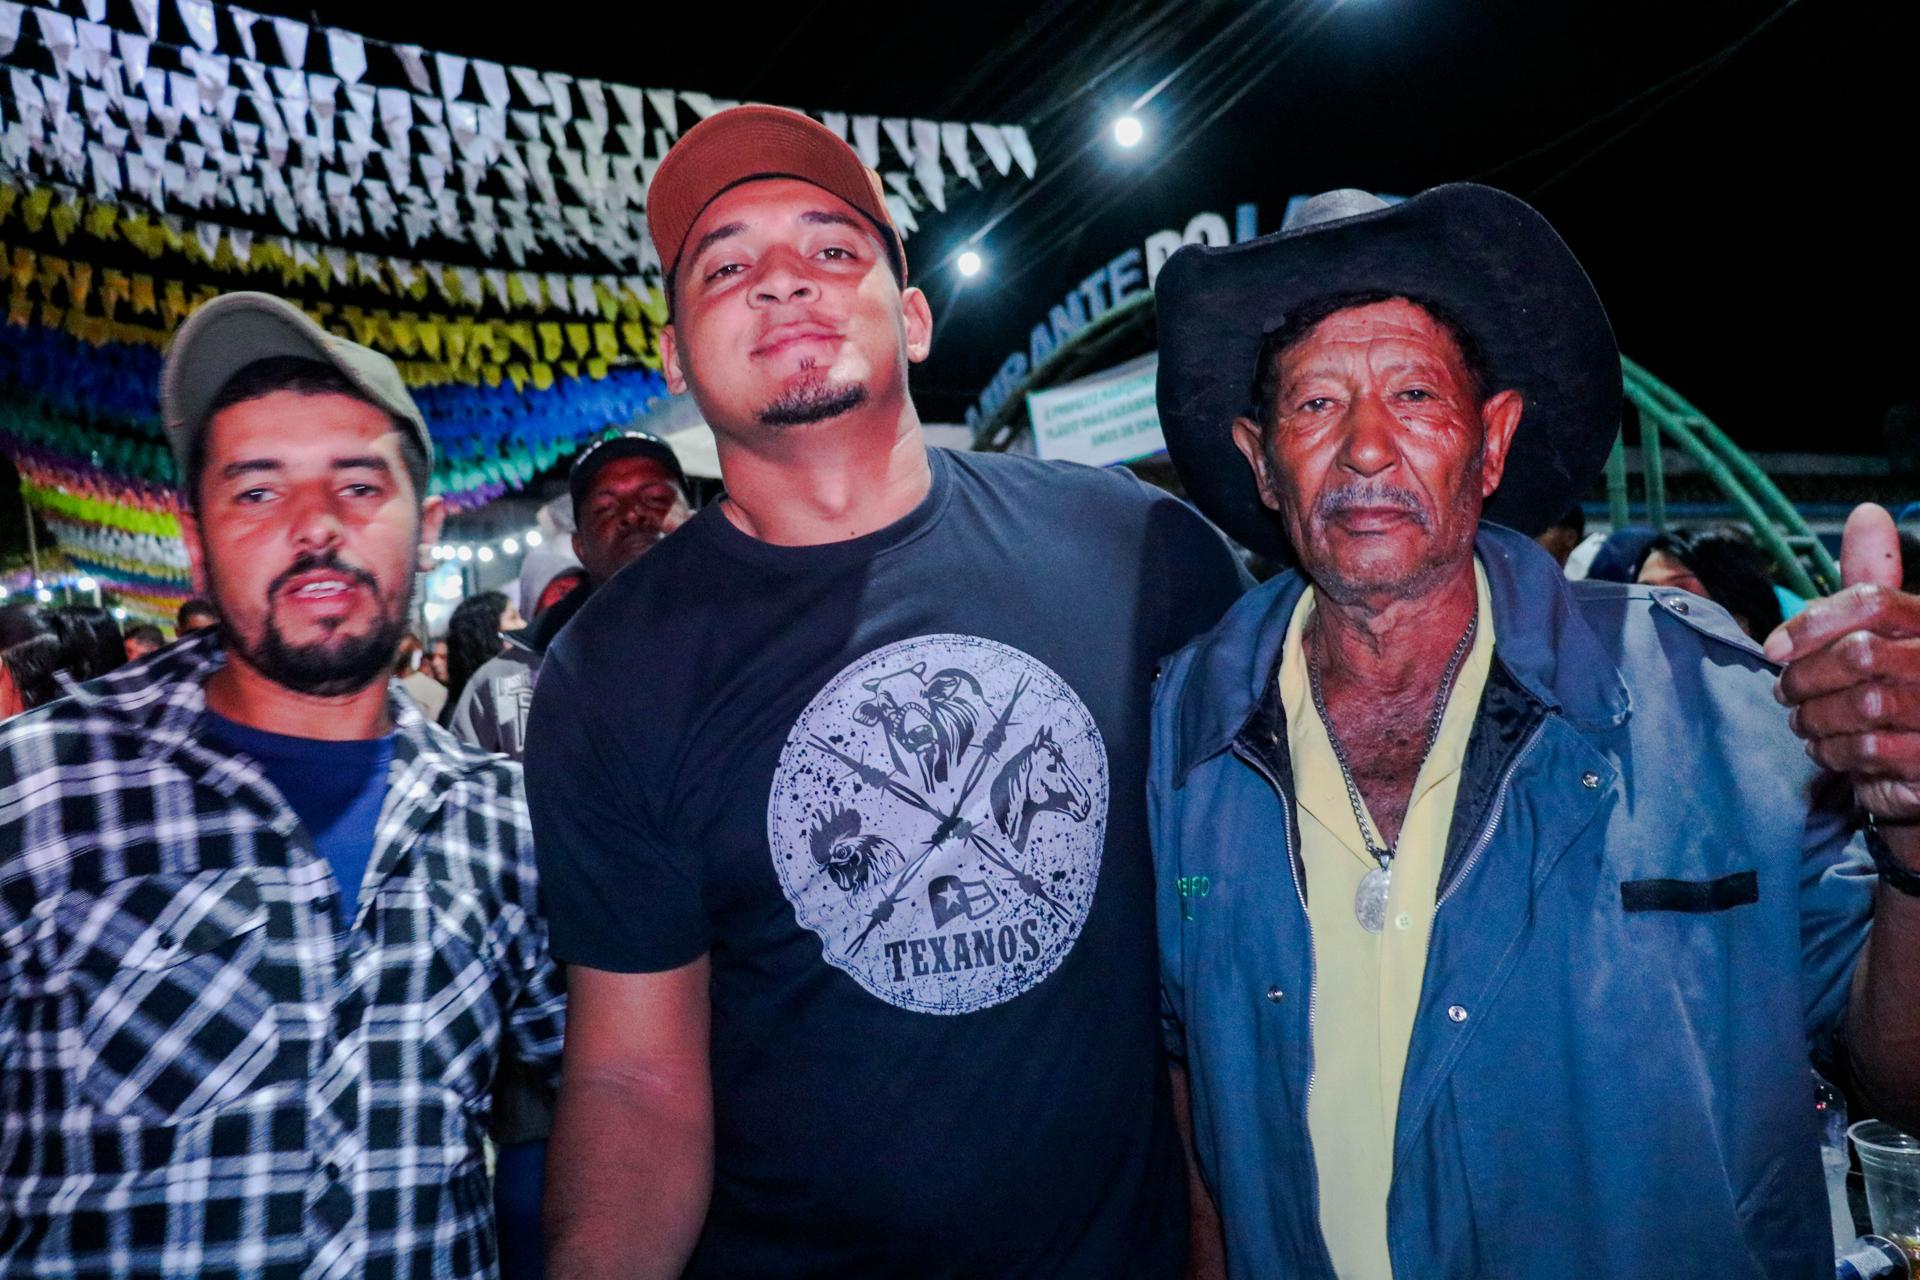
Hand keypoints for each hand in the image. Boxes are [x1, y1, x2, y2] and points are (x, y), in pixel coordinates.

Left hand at [1767, 504, 1919, 820]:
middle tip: (1784, 692)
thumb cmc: (1900, 685)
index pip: (1870, 601)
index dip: (1812, 623)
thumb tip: (1867, 513)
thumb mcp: (1886, 627)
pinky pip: (1866, 748)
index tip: (1772, 648)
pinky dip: (1831, 750)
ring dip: (1813, 717)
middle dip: (1804, 677)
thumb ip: (1871, 578)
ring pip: (1858, 704)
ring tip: (1803, 721)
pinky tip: (1827, 747)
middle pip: (1856, 654)